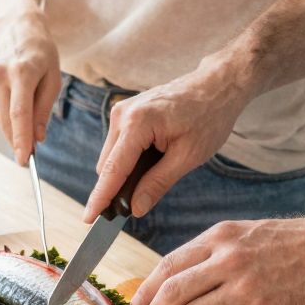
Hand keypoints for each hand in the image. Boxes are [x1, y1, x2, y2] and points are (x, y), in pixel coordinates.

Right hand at [0, 12, 60, 164]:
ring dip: (13, 126)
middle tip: (31, 154)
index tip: (24, 160)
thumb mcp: (54, 77)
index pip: (19, 113)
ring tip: (27, 108)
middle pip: (7, 120)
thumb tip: (37, 139)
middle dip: (19, 141)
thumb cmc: (41, 52)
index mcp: (22, 71)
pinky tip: (12, 94)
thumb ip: (44, 109)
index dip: (21, 139)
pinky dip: (5, 111)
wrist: (15, 26)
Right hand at [84, 60, 246, 221]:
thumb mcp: (188, 156)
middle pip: (107, 166)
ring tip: (158, 172)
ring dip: (125, 173)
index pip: (112, 170)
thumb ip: (158, 183)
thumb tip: (135, 208)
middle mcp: (122, 114)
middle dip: (117, 188)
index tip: (87, 220)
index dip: (100, 198)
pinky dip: (130, 160)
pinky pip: (120, 145)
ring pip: (112, 157)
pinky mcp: (127, 112)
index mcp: (137, 123)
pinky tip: (154, 160)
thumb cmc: (209, 116)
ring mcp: (122, 111)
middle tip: (138, 206)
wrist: (216, 85)